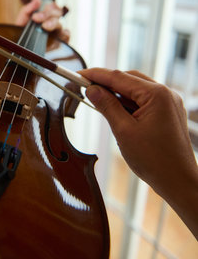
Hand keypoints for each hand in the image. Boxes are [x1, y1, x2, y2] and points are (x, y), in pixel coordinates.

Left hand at [15, 0, 69, 42]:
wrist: (20, 46)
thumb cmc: (21, 32)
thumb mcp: (22, 19)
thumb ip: (28, 9)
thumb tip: (38, 0)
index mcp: (46, 14)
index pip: (52, 7)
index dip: (46, 9)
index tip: (35, 16)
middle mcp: (53, 22)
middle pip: (57, 14)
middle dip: (47, 15)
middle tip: (36, 19)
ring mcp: (57, 32)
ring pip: (61, 24)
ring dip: (53, 23)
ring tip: (45, 26)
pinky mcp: (58, 43)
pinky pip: (66, 37)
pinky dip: (65, 34)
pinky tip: (59, 34)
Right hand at [79, 68, 197, 237]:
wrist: (179, 183)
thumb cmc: (155, 160)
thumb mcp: (124, 131)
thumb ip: (107, 106)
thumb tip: (92, 90)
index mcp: (156, 94)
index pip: (119, 77)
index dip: (97, 75)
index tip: (79, 75)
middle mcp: (166, 93)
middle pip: (129, 79)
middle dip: (107, 83)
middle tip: (85, 88)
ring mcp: (169, 103)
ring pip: (136, 89)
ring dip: (117, 93)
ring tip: (98, 101)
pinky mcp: (168, 112)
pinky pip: (144, 100)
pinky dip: (128, 102)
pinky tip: (116, 110)